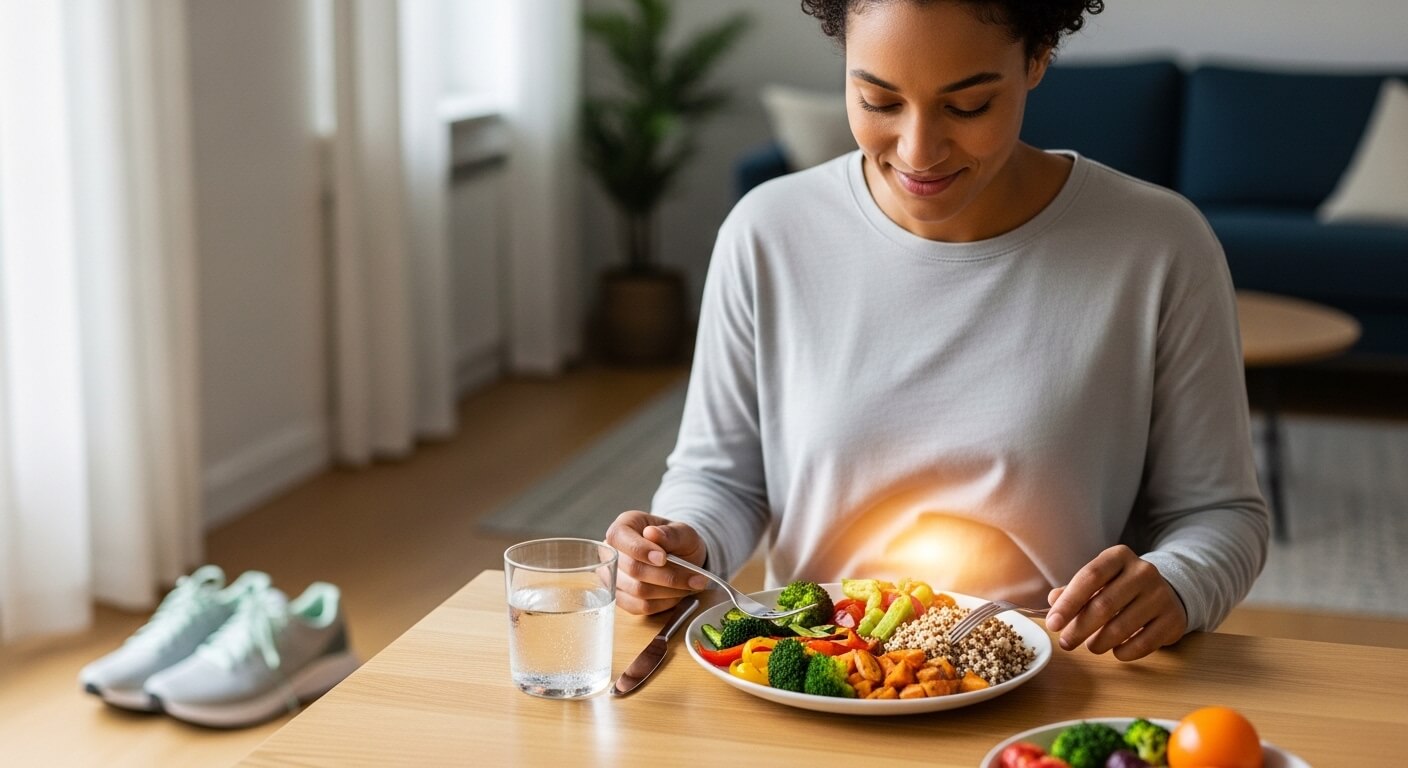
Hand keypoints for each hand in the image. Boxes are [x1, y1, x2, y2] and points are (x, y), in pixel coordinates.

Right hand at [604, 510, 709, 614]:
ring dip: (669, 590)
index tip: (663, 558)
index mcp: (623, 526)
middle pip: (632, 568)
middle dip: (666, 575)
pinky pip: (640, 606)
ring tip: (692, 584)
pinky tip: (678, 594)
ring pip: (638, 590)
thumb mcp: (683, 531)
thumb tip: (651, 533)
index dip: (639, 549)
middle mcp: (612, 551)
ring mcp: (613, 577)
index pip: (618, 537)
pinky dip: (664, 603)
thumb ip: (670, 533)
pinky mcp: (621, 597)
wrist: (682, 557)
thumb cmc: (678, 540)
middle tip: (696, 577)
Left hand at [1045, 545, 1187, 661]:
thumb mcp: (1099, 581)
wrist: (1167, 592)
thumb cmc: (1121, 588)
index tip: (1053, 624)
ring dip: (1099, 643)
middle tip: (1065, 643)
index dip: (1068, 603)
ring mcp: (1161, 595)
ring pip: (1122, 627)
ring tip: (1091, 647)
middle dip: (1079, 628)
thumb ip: (1074, 590)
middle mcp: (1143, 571)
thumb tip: (1053, 601)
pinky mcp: (1173, 619)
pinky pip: (1143, 643)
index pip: (1089, 577)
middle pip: (1104, 605)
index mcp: (1118, 556)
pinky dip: (1124, 652)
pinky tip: (1115, 651)